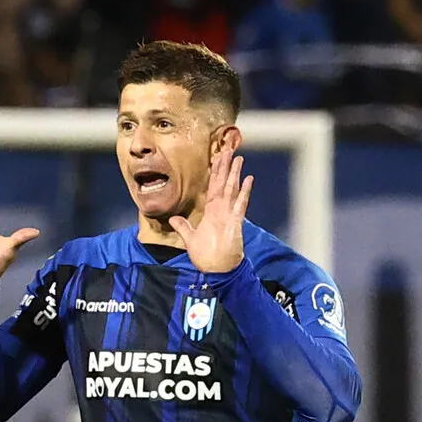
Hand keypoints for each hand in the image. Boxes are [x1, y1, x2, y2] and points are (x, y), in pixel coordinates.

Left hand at [168, 148, 252, 273]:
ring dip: (234, 174)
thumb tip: (173, 218)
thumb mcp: (190, 239)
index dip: (214, 173)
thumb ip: (183, 227)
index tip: (216, 159)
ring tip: (238, 158)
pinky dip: (244, 192)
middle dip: (224, 167)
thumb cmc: (207, 256)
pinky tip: (248, 179)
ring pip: (232, 190)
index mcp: (211, 213)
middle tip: (228, 150)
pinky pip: (240, 204)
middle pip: (223, 184)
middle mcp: (220, 211)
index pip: (212, 188)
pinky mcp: (235, 222)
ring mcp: (229, 215)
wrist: (218, 270)